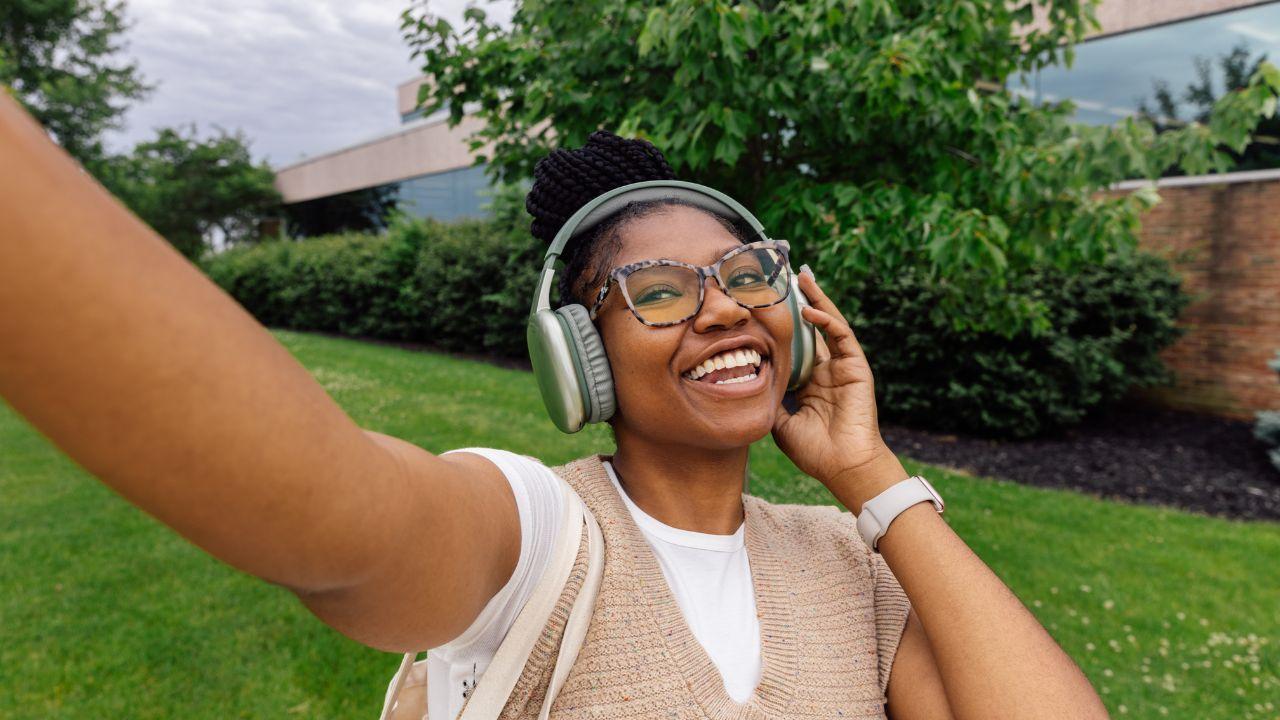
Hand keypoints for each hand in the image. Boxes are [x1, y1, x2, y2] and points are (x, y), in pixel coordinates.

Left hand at [771, 269, 902, 501]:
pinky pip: (841, 336)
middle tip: (785, 277)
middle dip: (801, 302)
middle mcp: (827, 371)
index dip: (782, 326)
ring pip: (829, 324)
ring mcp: (843, 367)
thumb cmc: (815, 451)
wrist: (843, 467)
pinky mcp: (857, 367)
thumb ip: (769, 398)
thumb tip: (746, 380)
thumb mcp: (780, 421)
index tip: (765, 306)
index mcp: (810, 383)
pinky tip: (810, 309)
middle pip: (812, 328)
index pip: (795, 345)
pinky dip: (826, 320)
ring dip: (817, 299)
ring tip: (802, 277)